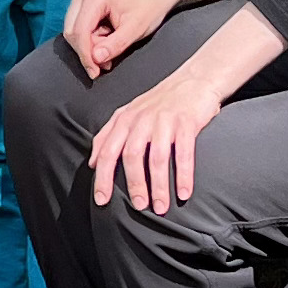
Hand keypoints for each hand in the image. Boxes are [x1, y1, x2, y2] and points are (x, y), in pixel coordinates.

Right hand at [63, 0, 179, 77]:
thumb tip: (95, 58)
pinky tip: (106, 39)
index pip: (79, 31)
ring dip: (90, 46)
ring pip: (73, 33)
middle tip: (108, 60)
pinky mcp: (80, 4)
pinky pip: (77, 29)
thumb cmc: (148, 9)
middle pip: (73, 33)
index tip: (95, 72)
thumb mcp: (136, 30)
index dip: (85, 55)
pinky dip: (90, 41)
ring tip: (111, 46)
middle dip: (88, 51)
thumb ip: (115, 45)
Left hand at [85, 67, 227, 216]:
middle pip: (131, 156)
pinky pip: (184, 153)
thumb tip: (92, 163)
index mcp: (123, 119)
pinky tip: (184, 193)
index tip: (102, 200)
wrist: (194, 80)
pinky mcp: (186, 122)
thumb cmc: (160, 102)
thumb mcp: (129, 113)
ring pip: (156, 158)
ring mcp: (164, 120)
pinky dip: (184, 175)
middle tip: (139, 206)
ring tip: (160, 207)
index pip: (107, 151)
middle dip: (133, 184)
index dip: (103, 177)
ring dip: (158, 186)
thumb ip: (109, 136)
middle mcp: (141, 119)